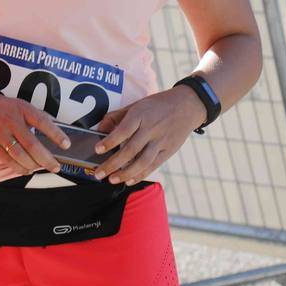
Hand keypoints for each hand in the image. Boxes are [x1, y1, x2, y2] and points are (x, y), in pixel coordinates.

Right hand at [0, 84, 70, 174]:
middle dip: (47, 158)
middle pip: (33, 144)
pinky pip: (8, 161)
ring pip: (21, 156)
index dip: (56, 134)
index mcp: (20, 108)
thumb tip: (52, 129)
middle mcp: (10, 120)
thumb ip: (32, 116)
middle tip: (56, 167)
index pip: (42, 122)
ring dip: (34, 165)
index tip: (67, 145)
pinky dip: (20, 168)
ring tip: (41, 168)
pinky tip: (27, 170)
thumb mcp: (16, 104)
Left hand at [92, 87, 206, 185]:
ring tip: (111, 180)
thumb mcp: (137, 105)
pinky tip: (129, 180)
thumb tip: (99, 128)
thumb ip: (117, 116)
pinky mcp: (168, 151)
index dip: (109, 141)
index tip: (97, 150)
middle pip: (130, 150)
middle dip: (112, 164)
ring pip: (142, 161)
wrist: (187, 106)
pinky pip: (153, 165)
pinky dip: (140, 175)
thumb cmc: (157, 105)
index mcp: (141, 115)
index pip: (123, 131)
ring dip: (125, 173)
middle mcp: (151, 129)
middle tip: (99, 173)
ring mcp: (161, 141)